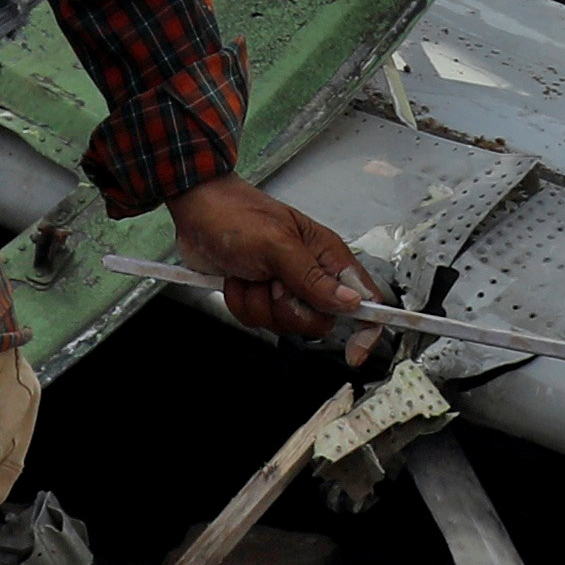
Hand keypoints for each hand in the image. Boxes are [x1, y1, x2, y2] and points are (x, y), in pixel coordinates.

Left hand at [169, 176, 374, 354]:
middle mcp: (311, 275)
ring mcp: (284, 288)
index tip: (353, 353)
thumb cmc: (239, 216)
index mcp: (327, 256)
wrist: (199, 211)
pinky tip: (236, 279)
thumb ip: (313, 278)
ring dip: (258, 303)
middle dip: (288, 309)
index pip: (364, 297)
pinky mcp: (259, 297)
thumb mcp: (277, 245)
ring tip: (249, 273)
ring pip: (284, 324)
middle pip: (319, 321)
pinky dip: (241, 303)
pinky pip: (257, 321)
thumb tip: (351, 303)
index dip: (366, 328)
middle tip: (272, 282)